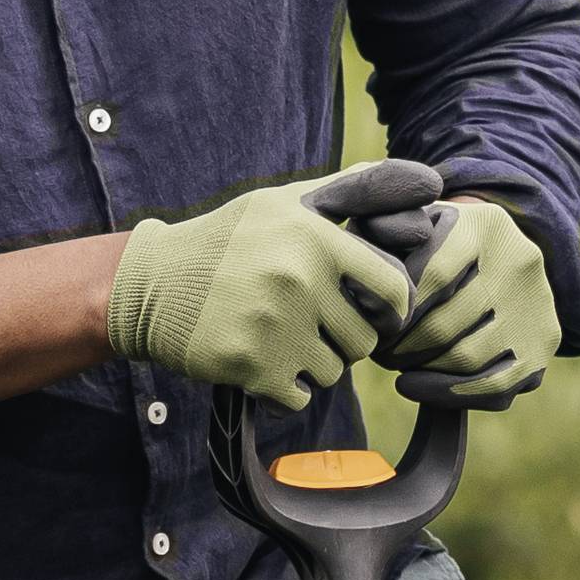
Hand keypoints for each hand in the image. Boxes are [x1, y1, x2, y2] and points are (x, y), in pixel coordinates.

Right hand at [106, 169, 414, 407]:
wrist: (153, 284)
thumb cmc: (230, 241)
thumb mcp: (284, 203)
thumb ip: (352, 194)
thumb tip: (426, 182)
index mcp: (315, 238)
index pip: (392, 289)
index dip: (392, 309)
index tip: (375, 312)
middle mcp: (300, 279)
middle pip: (364, 340)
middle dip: (344, 340)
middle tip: (309, 325)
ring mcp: (277, 326)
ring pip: (333, 373)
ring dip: (312, 365)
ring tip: (279, 338)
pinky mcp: (254, 368)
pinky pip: (299, 397)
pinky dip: (284, 388)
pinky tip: (259, 360)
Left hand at [391, 196, 558, 399]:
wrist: (498, 261)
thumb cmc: (437, 244)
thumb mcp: (412, 224)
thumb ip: (383, 231)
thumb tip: (369, 271)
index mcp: (486, 225)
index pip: (434, 275)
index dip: (397, 309)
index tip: (371, 324)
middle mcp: (521, 262)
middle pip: (447, 324)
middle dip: (402, 346)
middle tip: (377, 353)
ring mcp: (538, 307)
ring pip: (466, 359)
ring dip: (421, 370)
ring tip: (394, 363)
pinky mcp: (544, 347)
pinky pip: (492, 387)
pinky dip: (446, 393)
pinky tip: (413, 386)